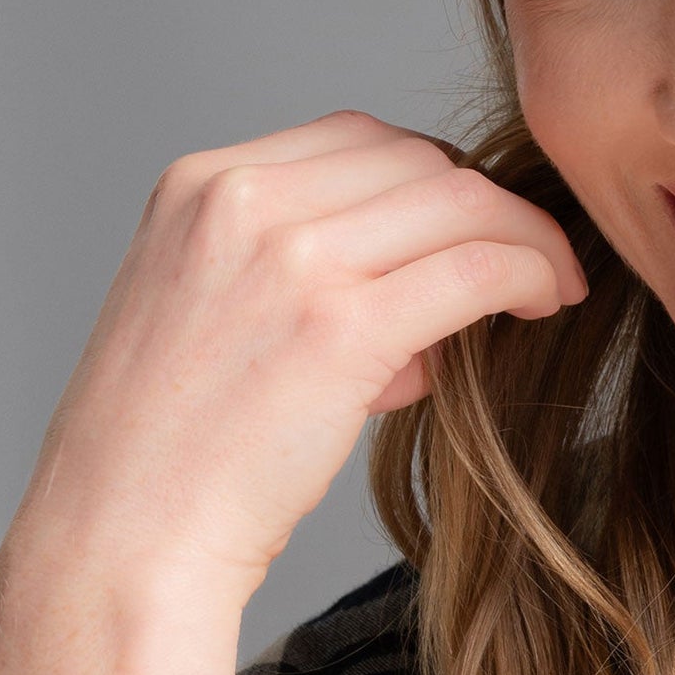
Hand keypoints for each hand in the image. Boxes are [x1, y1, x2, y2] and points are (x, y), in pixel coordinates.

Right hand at [0, 110, 588, 614]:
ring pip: (463, 201)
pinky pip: (477, 268)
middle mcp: (241, 201)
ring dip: (528, 238)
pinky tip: (547, 303)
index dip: (436, 180)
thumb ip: (311, 264)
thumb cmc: (177, 445)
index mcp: (202, 183)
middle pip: (421, 159)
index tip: (474, 227)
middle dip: (490, 207)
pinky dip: (533, 274)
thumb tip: (433, 268)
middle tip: (532, 258)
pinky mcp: (339, 327)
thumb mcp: (217, 306)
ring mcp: (290, 258)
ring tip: (551, 286)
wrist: (123, 536)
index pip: (360, 137)